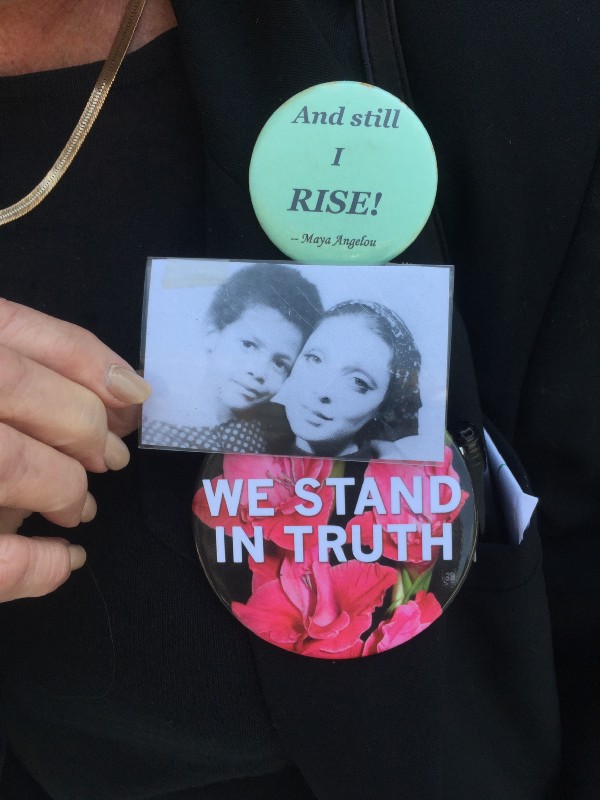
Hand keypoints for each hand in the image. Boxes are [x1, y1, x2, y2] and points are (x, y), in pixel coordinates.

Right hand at [0, 299, 150, 600]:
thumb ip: (28, 367)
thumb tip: (123, 394)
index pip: (14, 333)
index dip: (87, 362)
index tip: (131, 395)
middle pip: (11, 388)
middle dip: (81, 424)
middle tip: (108, 456)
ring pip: (6, 464)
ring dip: (63, 486)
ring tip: (79, 505)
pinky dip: (36, 565)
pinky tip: (63, 560)